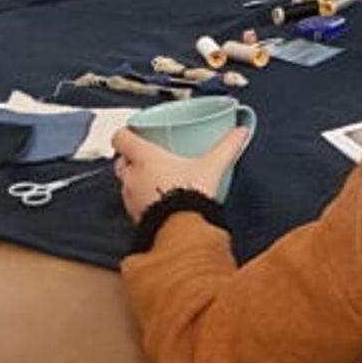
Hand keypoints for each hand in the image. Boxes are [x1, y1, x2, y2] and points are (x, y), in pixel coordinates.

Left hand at [113, 123, 247, 222]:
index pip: (121, 138)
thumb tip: (239, 133)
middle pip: (122, 161)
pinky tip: (160, 201)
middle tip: (150, 158)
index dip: (127, 133)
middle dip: (133, 159)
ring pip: (126, 183)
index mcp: (145, 157)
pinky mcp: (134, 216)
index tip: (136, 133)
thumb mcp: (212, 165)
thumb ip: (226, 147)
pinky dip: (143, 200)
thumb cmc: (189, 195)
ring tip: (157, 181)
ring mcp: (131, 197)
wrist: (181, 229)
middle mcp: (133, 176)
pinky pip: (134, 204)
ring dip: (137, 181)